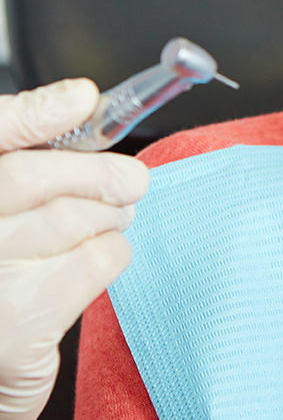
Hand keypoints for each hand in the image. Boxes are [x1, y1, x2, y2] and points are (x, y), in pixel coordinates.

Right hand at [0, 79, 148, 419]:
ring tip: (111, 218)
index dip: (34, 114)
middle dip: (99, 173)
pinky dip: (112, 253)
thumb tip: (86, 108)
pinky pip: (98, 260)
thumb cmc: (1, 278)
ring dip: (109, 215)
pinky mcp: (21, 321)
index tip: (83, 98)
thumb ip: (32, 163)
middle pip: (37, 176)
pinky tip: (93, 261)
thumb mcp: (6, 213)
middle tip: (132, 181)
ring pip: (74, 217)